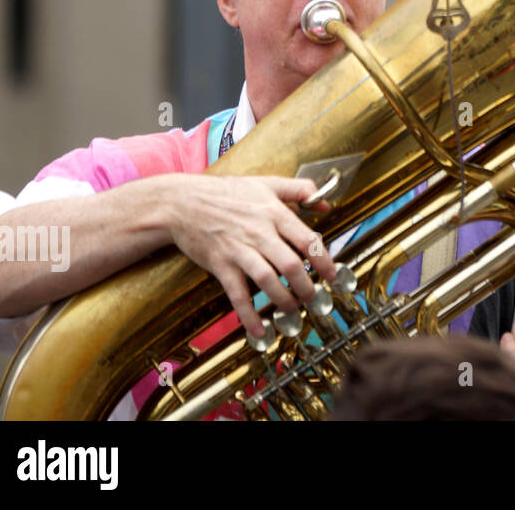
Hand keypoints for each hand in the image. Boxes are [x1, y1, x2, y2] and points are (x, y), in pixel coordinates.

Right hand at [162, 174, 334, 336]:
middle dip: (306, 286)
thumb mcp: (267, 183)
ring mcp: (239, 250)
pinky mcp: (221, 265)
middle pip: (291, 264)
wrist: (181, 203)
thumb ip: (299, 190)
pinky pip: (238, 294)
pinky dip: (249, 315)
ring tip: (292, 310)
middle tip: (314, 297)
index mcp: (274, 213)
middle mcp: (259, 233)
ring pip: (268, 280)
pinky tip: (259, 330)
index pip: (307, 239)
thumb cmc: (226, 192)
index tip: (332, 275)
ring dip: (284, 299)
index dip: (323, 260)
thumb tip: (324, 203)